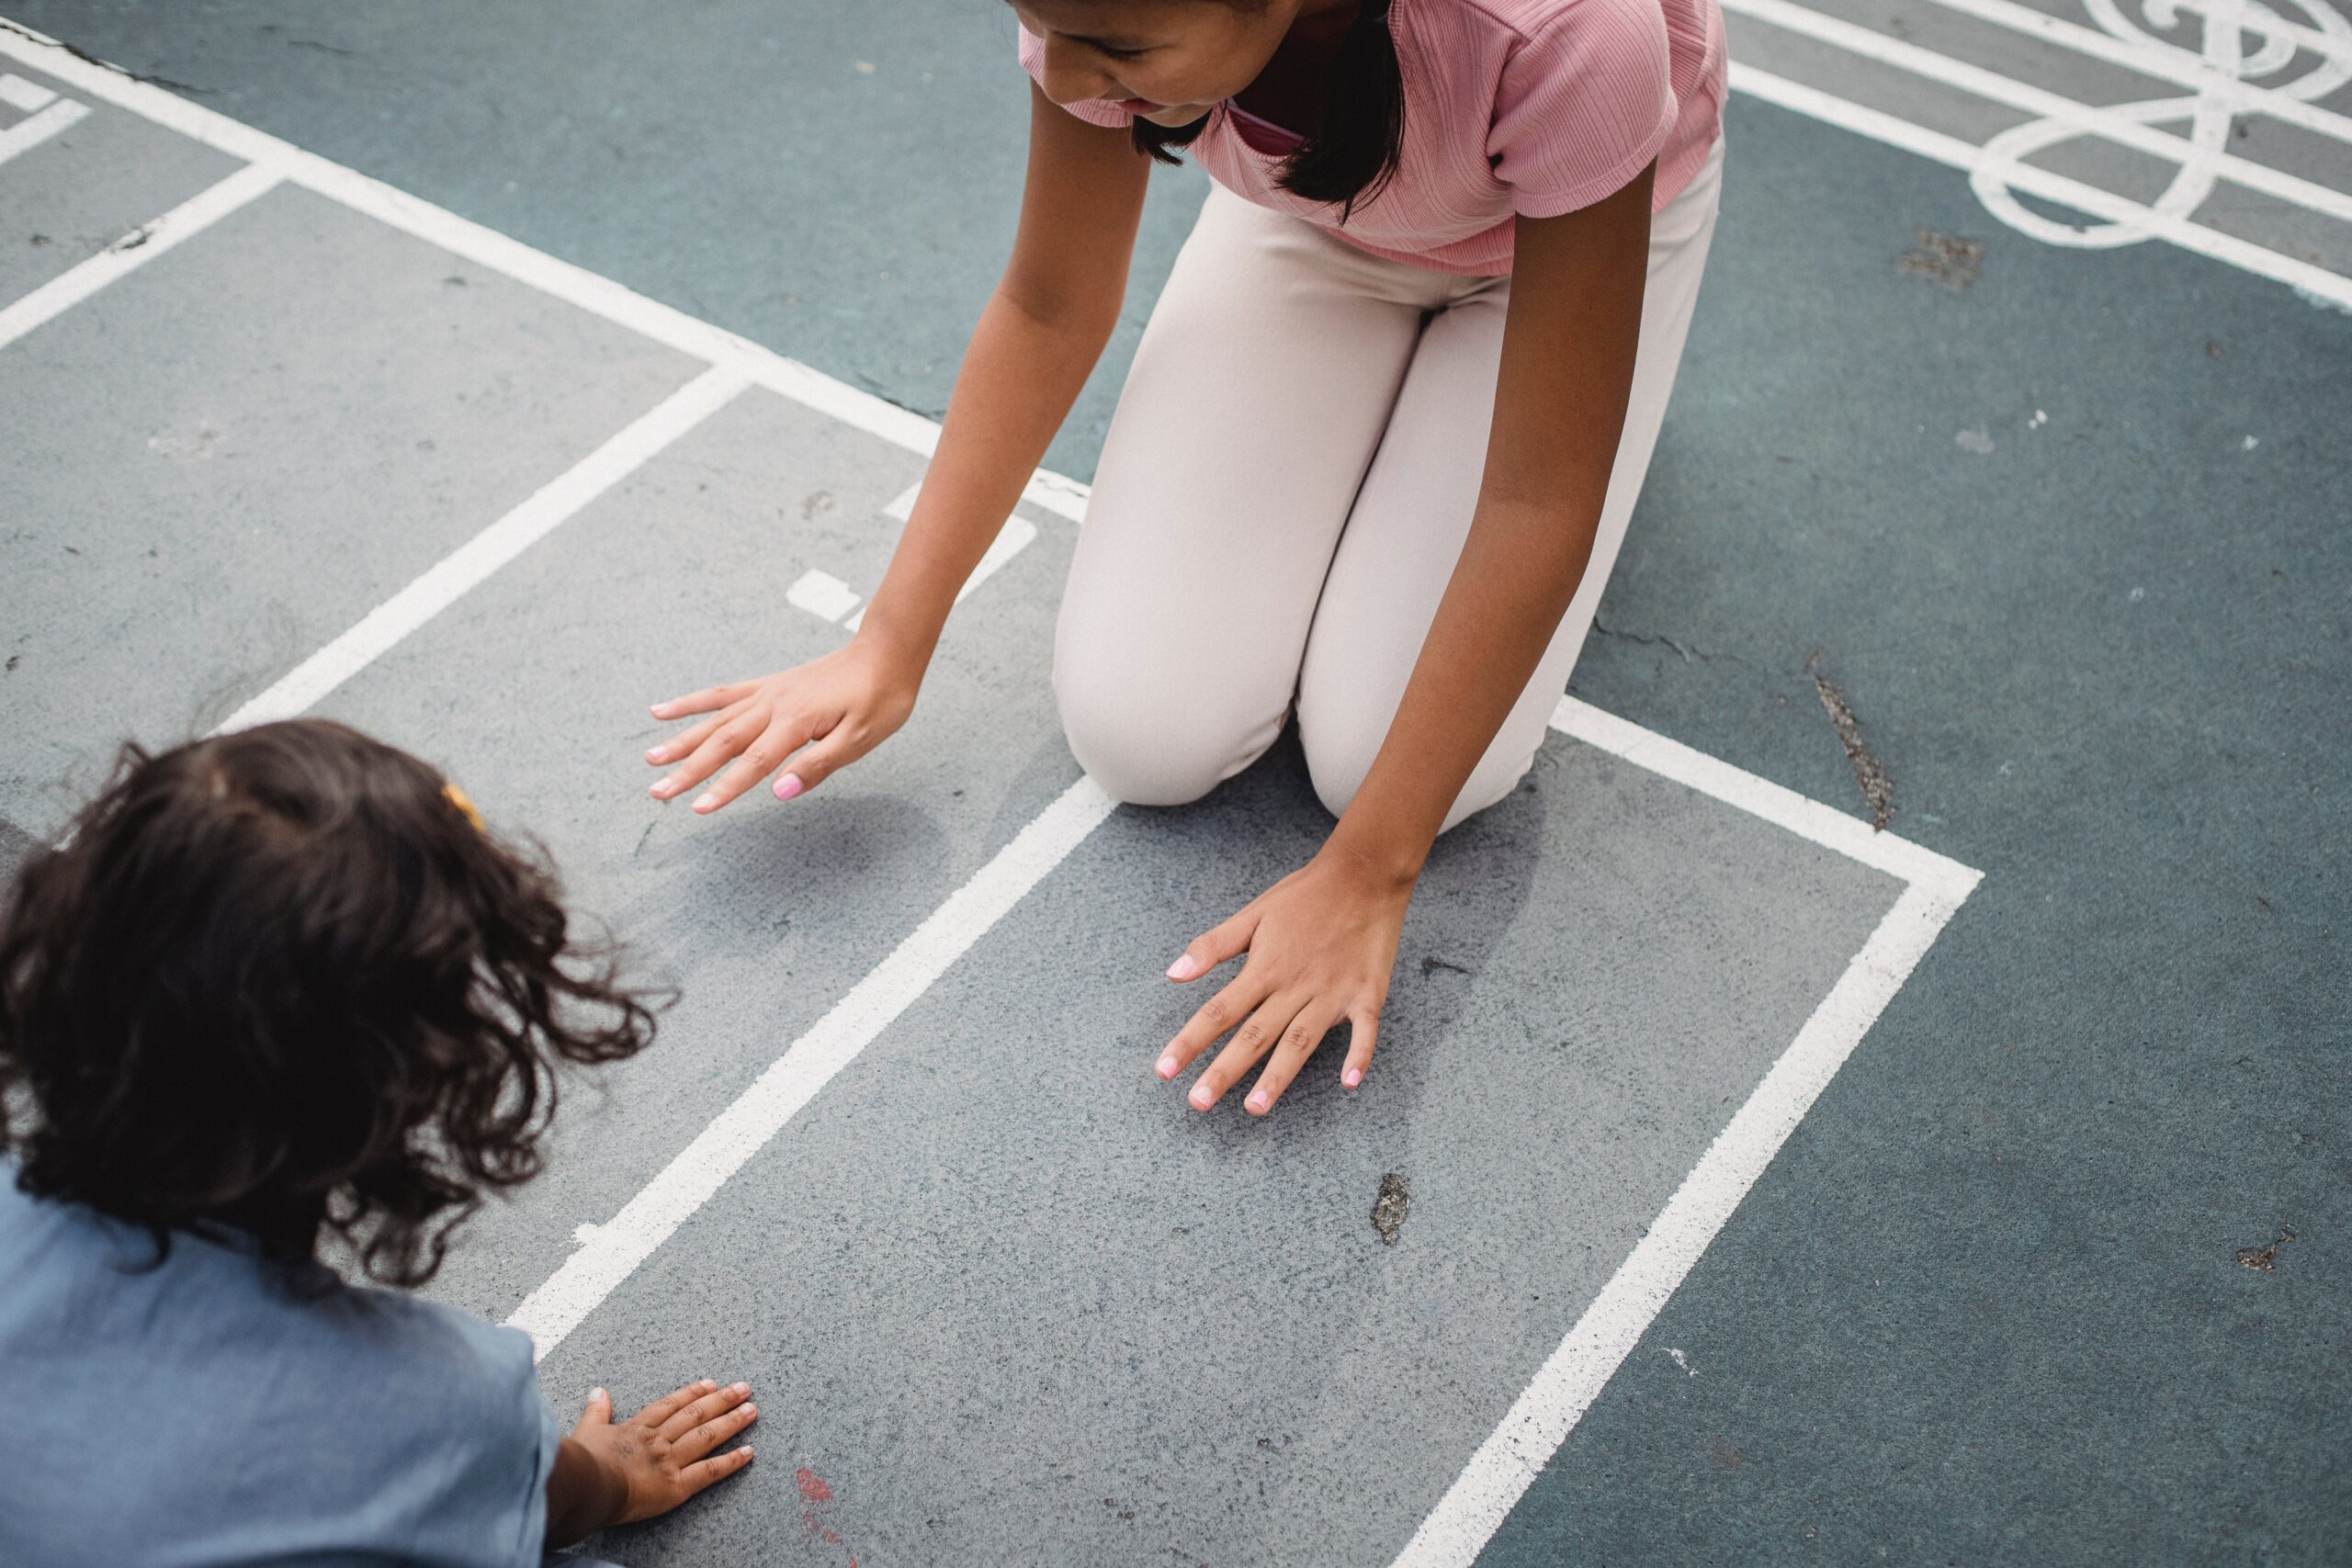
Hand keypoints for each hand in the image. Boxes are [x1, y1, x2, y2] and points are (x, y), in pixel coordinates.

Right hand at [564, 1380, 757, 1529]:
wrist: (587, 1486)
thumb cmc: (583, 1462)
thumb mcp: (587, 1431)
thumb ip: (596, 1411)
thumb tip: (598, 1391)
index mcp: (638, 1428)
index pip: (671, 1405)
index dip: (692, 1393)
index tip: (711, 1383)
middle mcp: (659, 1440)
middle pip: (695, 1415)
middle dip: (722, 1400)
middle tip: (744, 1388)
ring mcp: (670, 1461)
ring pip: (707, 1436)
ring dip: (732, 1422)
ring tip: (752, 1410)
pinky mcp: (676, 1486)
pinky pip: (709, 1471)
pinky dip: (730, 1462)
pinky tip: (748, 1452)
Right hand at [645, 636, 919, 812]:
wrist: (886, 654)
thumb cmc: (880, 699)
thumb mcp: (862, 740)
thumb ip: (819, 766)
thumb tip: (780, 792)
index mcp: (797, 722)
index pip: (755, 763)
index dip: (725, 788)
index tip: (698, 809)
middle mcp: (773, 705)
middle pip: (723, 742)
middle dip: (688, 770)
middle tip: (656, 792)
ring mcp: (767, 693)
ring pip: (715, 720)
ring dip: (681, 741)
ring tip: (650, 759)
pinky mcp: (768, 686)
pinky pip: (722, 695)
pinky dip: (692, 703)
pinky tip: (663, 711)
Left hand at [1154, 846, 1413, 1115]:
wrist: (1364, 874)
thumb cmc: (1304, 895)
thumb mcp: (1253, 913)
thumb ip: (1214, 946)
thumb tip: (1172, 973)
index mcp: (1264, 967)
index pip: (1219, 1011)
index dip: (1189, 1041)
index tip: (1164, 1071)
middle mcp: (1295, 985)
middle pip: (1254, 1034)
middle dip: (1224, 1070)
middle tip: (1198, 1102)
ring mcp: (1332, 992)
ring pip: (1300, 1041)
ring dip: (1278, 1076)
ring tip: (1254, 1107)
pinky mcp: (1367, 994)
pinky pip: (1365, 1030)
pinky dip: (1360, 1054)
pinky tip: (1350, 1083)